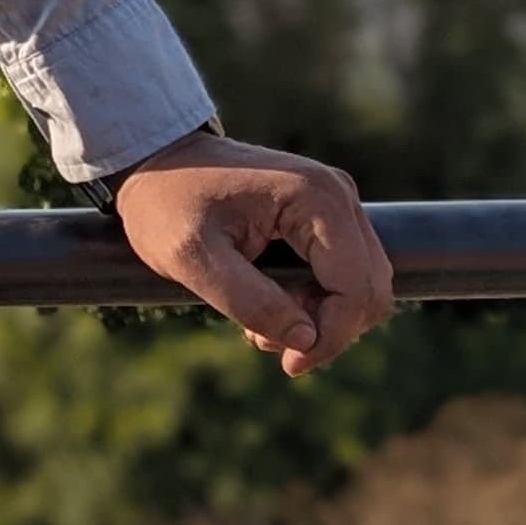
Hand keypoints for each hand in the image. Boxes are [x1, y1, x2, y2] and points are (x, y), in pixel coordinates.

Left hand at [107, 129, 394, 376]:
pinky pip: (346, 273)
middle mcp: (338, 193)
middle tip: (263, 340)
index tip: (288, 365)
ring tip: (260, 327)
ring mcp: (336, 201)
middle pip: (370, 290)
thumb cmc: (166, 202)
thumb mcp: (191, 256)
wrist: (155, 160)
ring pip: (363, 285)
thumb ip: (248, 300)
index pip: (356, 289)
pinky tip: (274, 307)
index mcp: (314, 197)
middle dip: (327, 331)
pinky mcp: (326, 214)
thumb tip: (306, 339)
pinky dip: (319, 302)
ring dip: (322, 319)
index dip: (331, 338)